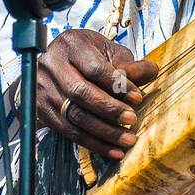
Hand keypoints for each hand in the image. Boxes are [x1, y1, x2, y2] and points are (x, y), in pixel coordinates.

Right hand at [33, 29, 157, 160]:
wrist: (54, 65)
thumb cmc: (87, 56)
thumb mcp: (108, 52)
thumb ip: (129, 65)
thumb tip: (152, 71)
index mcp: (70, 44)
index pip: (94, 68)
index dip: (117, 84)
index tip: (137, 98)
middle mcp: (51, 65)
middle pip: (80, 92)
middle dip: (109, 109)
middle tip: (132, 119)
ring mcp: (43, 89)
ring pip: (74, 115)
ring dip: (104, 131)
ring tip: (126, 139)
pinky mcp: (42, 110)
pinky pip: (68, 131)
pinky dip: (93, 143)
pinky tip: (112, 150)